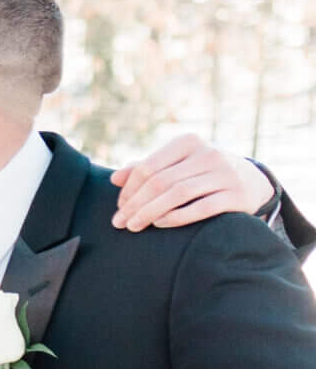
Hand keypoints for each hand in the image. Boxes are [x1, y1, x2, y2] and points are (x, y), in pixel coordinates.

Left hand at [112, 134, 274, 229]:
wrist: (253, 181)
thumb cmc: (203, 173)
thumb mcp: (178, 164)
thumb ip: (147, 169)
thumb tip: (114, 179)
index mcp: (188, 142)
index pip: (148, 167)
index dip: (129, 189)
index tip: (119, 207)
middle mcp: (208, 154)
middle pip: (160, 181)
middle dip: (135, 204)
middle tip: (120, 223)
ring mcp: (225, 173)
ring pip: (178, 194)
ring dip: (150, 212)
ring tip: (134, 226)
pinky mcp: (238, 195)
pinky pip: (202, 208)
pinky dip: (177, 217)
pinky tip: (160, 224)